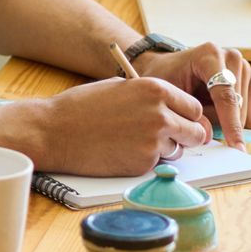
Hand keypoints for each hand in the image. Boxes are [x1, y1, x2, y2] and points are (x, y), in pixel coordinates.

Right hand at [36, 76, 209, 177]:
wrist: (54, 132)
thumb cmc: (82, 107)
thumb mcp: (120, 87)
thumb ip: (150, 96)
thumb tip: (171, 108)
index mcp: (156, 90)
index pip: (194, 108)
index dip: (188, 116)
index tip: (181, 121)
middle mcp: (160, 115)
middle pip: (196, 132)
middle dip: (186, 136)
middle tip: (170, 137)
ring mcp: (153, 142)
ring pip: (178, 150)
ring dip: (165, 149)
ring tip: (135, 142)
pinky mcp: (142, 164)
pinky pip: (156, 164)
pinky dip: (144, 160)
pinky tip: (122, 151)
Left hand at [131, 42, 250, 142]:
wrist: (170, 67)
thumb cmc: (166, 80)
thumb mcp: (170, 96)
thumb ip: (190, 115)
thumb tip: (211, 136)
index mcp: (209, 55)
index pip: (225, 96)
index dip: (231, 124)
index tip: (236, 147)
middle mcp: (231, 57)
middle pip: (237, 107)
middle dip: (220, 123)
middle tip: (196, 119)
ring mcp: (245, 66)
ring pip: (245, 113)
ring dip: (225, 121)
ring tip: (204, 109)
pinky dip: (234, 120)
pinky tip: (217, 110)